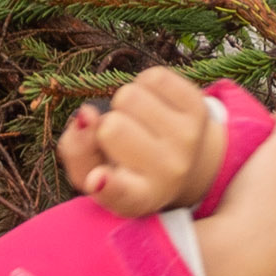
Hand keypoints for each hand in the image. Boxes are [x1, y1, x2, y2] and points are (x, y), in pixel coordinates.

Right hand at [60, 67, 221, 217]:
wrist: (187, 158)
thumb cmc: (127, 165)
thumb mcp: (95, 170)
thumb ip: (77, 150)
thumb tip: (86, 115)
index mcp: (138, 198)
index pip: (120, 193)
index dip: (106, 184)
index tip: (97, 179)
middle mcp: (169, 173)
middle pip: (111, 127)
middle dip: (106, 124)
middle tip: (123, 137)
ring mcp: (188, 139)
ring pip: (128, 96)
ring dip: (125, 104)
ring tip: (139, 121)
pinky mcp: (199, 108)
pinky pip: (153, 77)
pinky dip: (145, 85)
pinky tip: (154, 105)